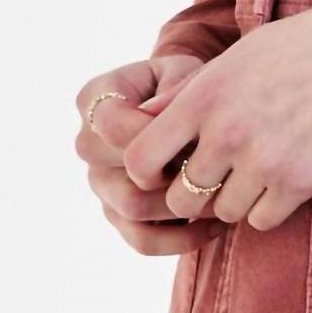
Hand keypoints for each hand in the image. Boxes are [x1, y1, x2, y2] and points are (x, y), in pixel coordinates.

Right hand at [74, 54, 226, 254]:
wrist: (187, 111)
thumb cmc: (188, 86)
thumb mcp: (185, 71)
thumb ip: (176, 88)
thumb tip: (163, 119)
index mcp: (94, 100)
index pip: (113, 125)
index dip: (156, 133)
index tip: (193, 131)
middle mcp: (88, 144)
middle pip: (122, 169)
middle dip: (175, 168)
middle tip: (216, 163)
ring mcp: (100, 183)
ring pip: (133, 207)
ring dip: (184, 203)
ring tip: (223, 192)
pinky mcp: (117, 215)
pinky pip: (143, 241)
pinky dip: (183, 238)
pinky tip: (217, 223)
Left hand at [123, 0, 311, 232]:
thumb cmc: (298, 51)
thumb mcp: (235, 59)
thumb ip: (187, 93)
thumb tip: (145, 119)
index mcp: (202, 98)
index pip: (140, 159)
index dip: (147, 173)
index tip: (167, 169)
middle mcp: (226, 133)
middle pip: (181, 198)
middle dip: (194, 195)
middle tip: (218, 179)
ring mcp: (262, 161)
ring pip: (223, 212)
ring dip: (236, 201)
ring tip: (257, 173)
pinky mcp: (298, 183)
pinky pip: (262, 221)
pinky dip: (269, 209)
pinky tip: (282, 181)